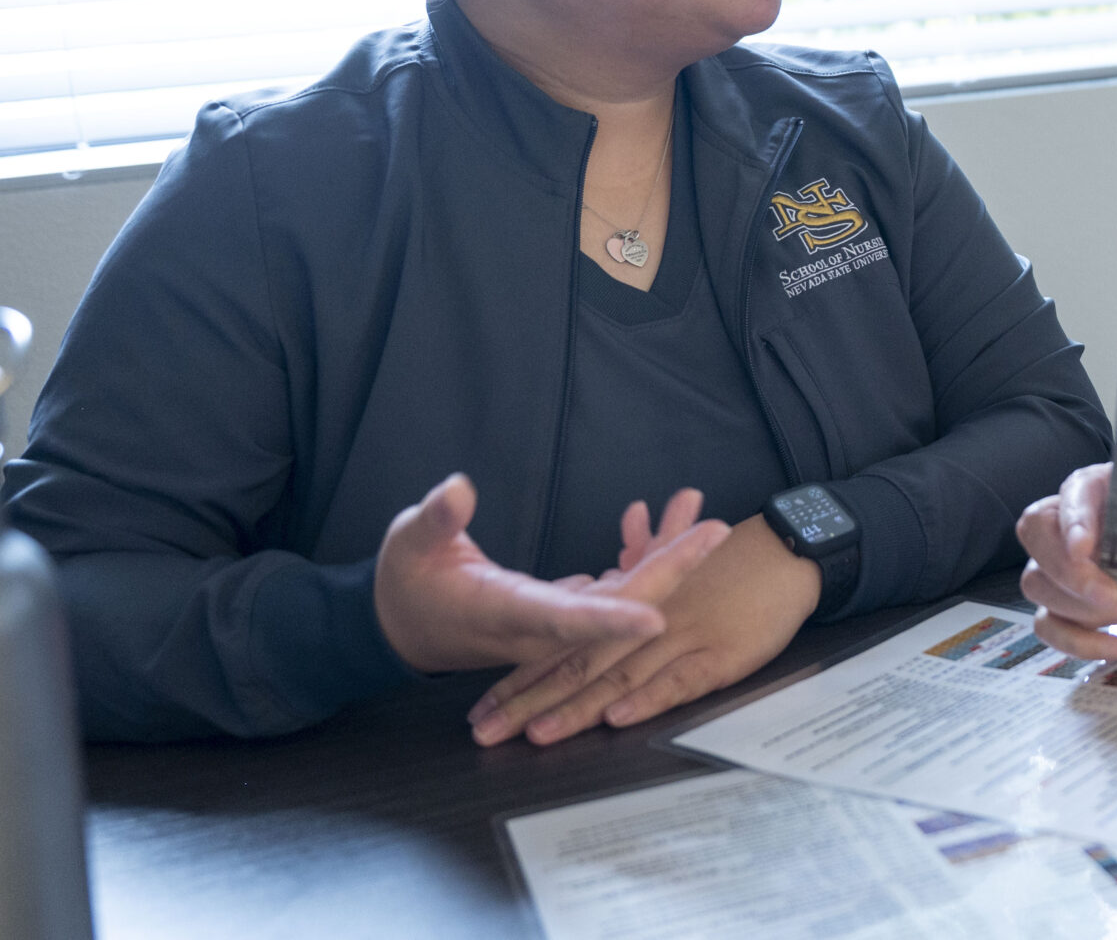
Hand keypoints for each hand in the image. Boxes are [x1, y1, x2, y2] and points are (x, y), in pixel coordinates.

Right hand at [373, 474, 725, 673]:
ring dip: (663, 555)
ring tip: (698, 510)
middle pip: (614, 606)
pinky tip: (660, 522)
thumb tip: (458, 489)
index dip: (609, 623)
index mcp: (504, 612)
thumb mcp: (410, 543)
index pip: (563, 621)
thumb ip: (437, 520)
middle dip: (667, 570)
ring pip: (622, 595)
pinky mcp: (563, 610)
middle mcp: (540, 626)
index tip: (656, 620)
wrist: (403, 623)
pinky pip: (612, 589)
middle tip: (713, 531)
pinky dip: (639, 556)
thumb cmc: (406, 581)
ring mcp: (557, 621)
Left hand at [469, 502, 817, 745]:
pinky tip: (618, 715)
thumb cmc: (737, 560)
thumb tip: (632, 520)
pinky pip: (679, 680)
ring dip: (577, 706)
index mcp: (634, 603)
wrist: (791, 548)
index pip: (566, 642)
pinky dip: (647, 697)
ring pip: (619, 675)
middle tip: (485, 732)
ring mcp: (683, 639)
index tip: (481, 704)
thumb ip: (651, 547)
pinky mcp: (720, 656)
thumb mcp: (684, 553)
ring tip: (536, 732)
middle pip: (579, 664)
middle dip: (529, 701)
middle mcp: (649, 622)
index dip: (523, 673)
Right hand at [1017, 464, 1116, 658]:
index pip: (1072, 491)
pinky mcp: (1056, 600)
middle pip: (1036, 535)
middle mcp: (1066, 519)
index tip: (1087, 547)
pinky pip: (1045, 623)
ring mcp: (1055, 561)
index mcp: (1098, 489)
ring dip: (1079, 607)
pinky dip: (1074, 642)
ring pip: (1036, 582)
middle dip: (1070, 572)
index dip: (1074, 519)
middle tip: (1111, 596)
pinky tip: (1114, 646)